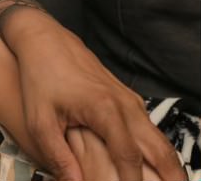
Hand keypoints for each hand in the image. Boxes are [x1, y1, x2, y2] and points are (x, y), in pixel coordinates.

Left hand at [2, 9, 185, 180]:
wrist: (44, 41)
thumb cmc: (39, 79)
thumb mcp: (39, 121)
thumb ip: (58, 156)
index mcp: (105, 109)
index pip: (129, 158)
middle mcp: (126, 105)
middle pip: (160, 151)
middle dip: (170, 178)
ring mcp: (130, 100)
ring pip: (159, 140)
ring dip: (166, 167)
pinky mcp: (128, 99)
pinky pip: (150, 131)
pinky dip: (156, 152)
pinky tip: (151, 170)